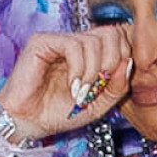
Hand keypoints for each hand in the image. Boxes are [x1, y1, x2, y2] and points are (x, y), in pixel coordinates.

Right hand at [0, 31, 132, 141]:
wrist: (27, 123)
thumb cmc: (58, 114)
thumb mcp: (98, 105)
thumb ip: (118, 86)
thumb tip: (128, 63)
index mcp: (90, 54)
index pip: (119, 38)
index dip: (122, 59)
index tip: (109, 84)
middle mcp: (76, 42)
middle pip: (111, 33)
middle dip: (111, 62)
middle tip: (98, 86)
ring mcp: (59, 40)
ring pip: (94, 40)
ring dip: (92, 71)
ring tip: (81, 93)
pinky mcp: (42, 41)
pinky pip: (73, 45)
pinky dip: (78, 68)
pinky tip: (71, 86)